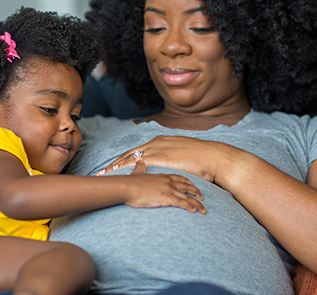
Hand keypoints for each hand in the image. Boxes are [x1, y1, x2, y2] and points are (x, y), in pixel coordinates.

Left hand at [98, 135, 242, 186]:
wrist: (214, 157)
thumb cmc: (202, 160)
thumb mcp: (183, 155)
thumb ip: (173, 159)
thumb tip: (169, 166)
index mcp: (161, 141)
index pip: (138, 151)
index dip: (125, 159)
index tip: (114, 166)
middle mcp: (156, 142)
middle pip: (130, 153)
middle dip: (115, 163)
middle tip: (103, 171)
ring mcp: (158, 148)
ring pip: (130, 157)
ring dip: (116, 166)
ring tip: (104, 174)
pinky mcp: (161, 157)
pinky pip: (138, 163)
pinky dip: (125, 167)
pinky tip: (117, 173)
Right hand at [122, 156, 206, 213]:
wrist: (126, 187)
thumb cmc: (130, 182)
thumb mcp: (138, 172)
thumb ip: (140, 167)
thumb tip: (139, 160)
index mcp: (163, 176)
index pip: (180, 178)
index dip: (188, 182)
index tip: (194, 186)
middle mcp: (168, 182)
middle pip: (187, 187)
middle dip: (196, 192)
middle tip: (203, 197)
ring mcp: (168, 189)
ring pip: (187, 196)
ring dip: (197, 203)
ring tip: (203, 209)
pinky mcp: (166, 198)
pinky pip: (181, 203)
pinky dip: (189, 207)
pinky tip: (194, 211)